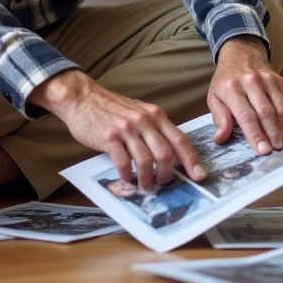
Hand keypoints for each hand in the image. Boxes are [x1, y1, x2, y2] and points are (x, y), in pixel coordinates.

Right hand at [29, 70, 205, 189]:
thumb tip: (170, 156)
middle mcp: (144, 120)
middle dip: (167, 174)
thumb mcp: (139, 112)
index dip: (192, 160)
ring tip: (145, 185)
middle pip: (166, 153)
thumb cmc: (111, 109)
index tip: (200, 175)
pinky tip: (127, 178)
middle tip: (163, 183)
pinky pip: (124, 162)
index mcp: (155, 115)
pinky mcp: (109, 137)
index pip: (180, 139)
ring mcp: (126, 128)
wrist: (82, 97)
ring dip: (148, 178)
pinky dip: (128, 175)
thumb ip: (153, 130)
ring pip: (146, 160)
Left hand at [208, 35, 282, 154]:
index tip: (261, 150)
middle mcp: (250, 81)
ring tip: (278, 142)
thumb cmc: (226, 80)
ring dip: (280, 127)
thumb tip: (220, 138)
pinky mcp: (278, 79)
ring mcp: (267, 79)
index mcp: (231, 87)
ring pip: (279, 107)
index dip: (255, 135)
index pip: (245, 116)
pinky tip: (281, 128)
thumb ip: (219, 118)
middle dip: (270, 134)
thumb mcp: (214, 97)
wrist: (241, 53)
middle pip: (264, 112)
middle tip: (273, 149)